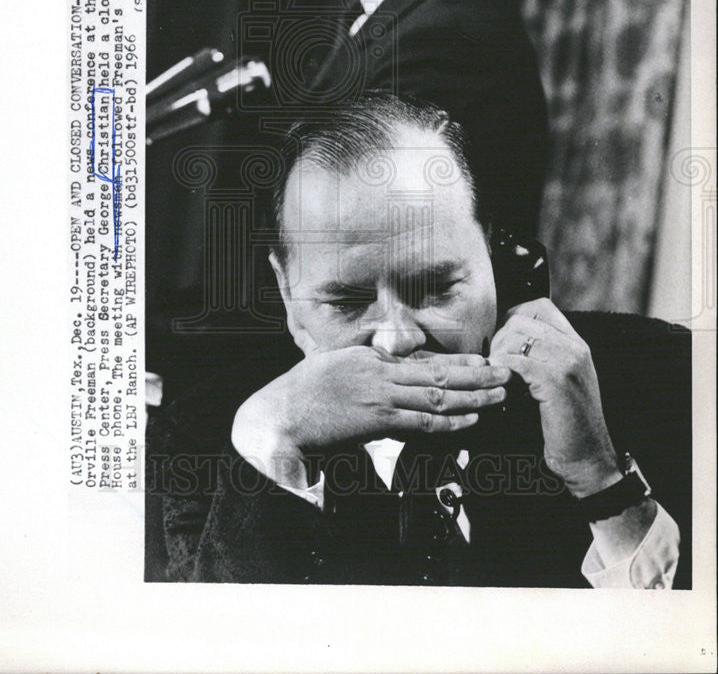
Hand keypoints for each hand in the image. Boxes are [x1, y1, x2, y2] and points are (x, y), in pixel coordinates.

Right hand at [231, 346, 509, 487]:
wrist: (274, 416)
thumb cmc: (298, 398)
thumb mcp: (331, 371)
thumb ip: (360, 373)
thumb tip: (383, 375)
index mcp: (368, 358)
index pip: (420, 360)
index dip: (454, 362)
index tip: (479, 362)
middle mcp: (378, 371)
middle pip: (437, 372)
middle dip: (475, 373)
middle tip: (504, 372)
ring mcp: (378, 394)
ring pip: (437, 394)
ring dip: (473, 394)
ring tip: (499, 393)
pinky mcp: (375, 418)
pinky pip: (421, 420)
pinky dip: (450, 420)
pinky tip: (471, 418)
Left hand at [488, 299, 620, 497]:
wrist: (588, 458)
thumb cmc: (567, 423)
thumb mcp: (561, 381)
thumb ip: (543, 357)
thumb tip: (505, 341)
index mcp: (577, 344)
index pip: (540, 307)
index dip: (514, 317)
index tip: (504, 342)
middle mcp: (575, 348)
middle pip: (523, 319)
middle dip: (500, 338)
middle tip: (496, 363)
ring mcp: (568, 363)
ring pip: (517, 338)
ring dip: (499, 355)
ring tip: (499, 376)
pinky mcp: (557, 381)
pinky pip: (517, 362)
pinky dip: (503, 372)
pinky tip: (504, 388)